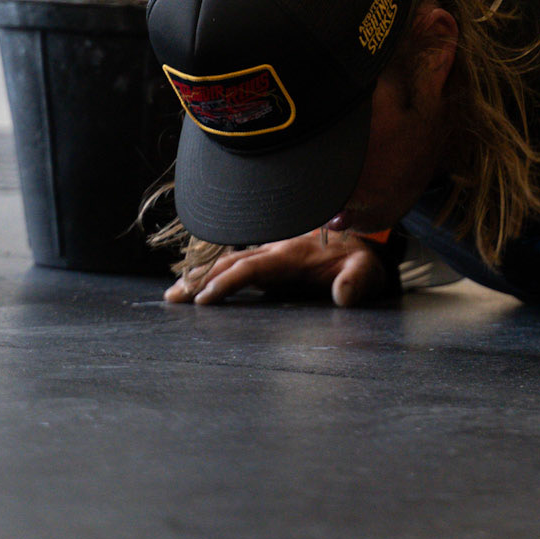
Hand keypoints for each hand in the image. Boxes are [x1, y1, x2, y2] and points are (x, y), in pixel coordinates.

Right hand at [163, 228, 390, 308]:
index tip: (204, 298)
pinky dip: (214, 273)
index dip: (227, 281)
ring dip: (201, 276)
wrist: (363, 239)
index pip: (252, 267)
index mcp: (291, 255)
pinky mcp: (270, 261)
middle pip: (230, 263)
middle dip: (200, 280)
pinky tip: (196, 286)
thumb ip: (357, 281)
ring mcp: (270, 254)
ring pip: (229, 262)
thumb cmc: (362, 259)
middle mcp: (274, 251)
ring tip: (173, 295)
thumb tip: (344, 296)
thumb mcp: (367, 271)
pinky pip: (237, 265)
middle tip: (172, 299)